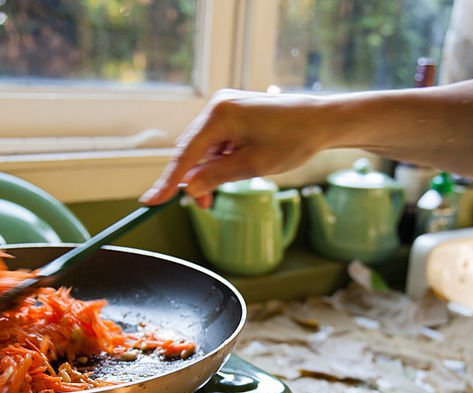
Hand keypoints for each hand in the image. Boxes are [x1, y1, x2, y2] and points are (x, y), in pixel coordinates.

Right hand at [140, 89, 329, 207]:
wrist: (322, 120)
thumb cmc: (293, 140)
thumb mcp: (253, 166)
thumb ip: (216, 177)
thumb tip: (188, 188)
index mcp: (219, 115)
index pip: (185, 155)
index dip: (167, 182)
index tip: (150, 201)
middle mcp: (217, 106)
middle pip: (191, 151)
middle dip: (195, 180)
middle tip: (205, 205)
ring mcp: (226, 107)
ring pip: (204, 149)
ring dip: (210, 171)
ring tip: (230, 185)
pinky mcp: (234, 112)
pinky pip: (217, 142)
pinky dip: (221, 160)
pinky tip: (238, 168)